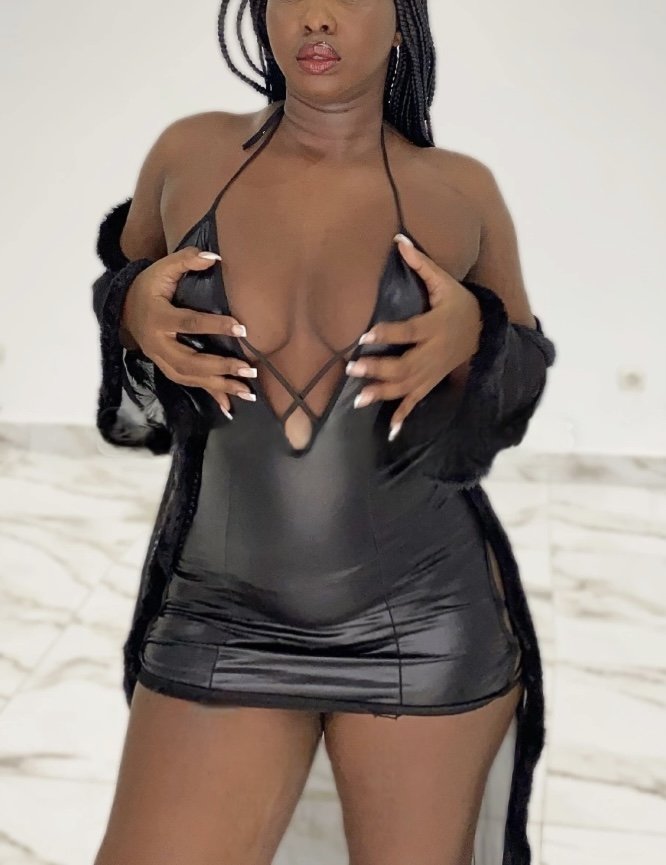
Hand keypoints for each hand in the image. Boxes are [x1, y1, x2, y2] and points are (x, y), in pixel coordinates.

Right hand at [121, 246, 257, 416]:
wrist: (124, 310)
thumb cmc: (148, 287)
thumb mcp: (162, 268)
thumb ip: (186, 260)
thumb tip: (214, 257)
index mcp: (159, 318)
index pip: (190, 323)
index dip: (215, 326)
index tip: (242, 328)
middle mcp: (159, 344)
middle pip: (191, 362)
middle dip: (220, 367)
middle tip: (247, 368)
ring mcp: (162, 360)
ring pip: (192, 378)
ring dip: (220, 386)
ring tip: (247, 390)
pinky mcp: (168, 369)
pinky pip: (191, 385)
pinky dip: (211, 396)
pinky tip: (230, 407)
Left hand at [345, 234, 481, 440]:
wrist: (486, 333)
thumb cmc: (461, 304)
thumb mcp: (446, 283)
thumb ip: (422, 264)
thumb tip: (399, 239)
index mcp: (433, 326)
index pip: (407, 331)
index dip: (387, 333)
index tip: (365, 335)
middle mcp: (432, 353)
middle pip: (403, 364)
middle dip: (378, 368)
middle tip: (352, 367)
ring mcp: (432, 372)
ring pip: (406, 386)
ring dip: (382, 393)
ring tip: (358, 399)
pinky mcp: (431, 383)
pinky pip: (417, 401)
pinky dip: (404, 416)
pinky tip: (390, 431)